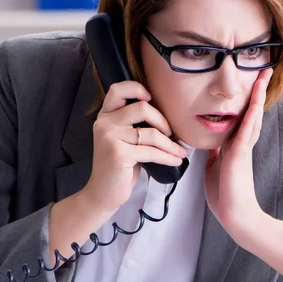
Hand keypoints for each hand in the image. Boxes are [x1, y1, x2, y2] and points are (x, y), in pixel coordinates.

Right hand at [83, 81, 187, 214]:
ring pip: (151, 133)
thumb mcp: (122, 139)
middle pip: (142, 108)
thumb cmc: (118, 166)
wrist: (102, 193)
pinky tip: (175, 160)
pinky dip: (168, 156)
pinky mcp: (118, 153)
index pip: (117, 89)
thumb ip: (133, 124)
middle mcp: (104, 123)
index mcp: (105, 116)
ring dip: (171, 144)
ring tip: (179, 152)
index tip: (150, 99)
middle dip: (163, 121)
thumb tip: (168, 117)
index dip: (136, 88)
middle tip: (171, 134)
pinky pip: (152, 151)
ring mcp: (110, 138)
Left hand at [203, 68, 272, 241]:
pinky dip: (251, 117)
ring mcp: (242, 149)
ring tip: (263, 76)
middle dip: (258, 91)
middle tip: (265, 70)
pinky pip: (245, 132)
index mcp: (234, 146)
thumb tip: (212, 143)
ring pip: (252, 117)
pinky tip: (255, 104)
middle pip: (252, 111)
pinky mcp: (239, 156)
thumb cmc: (225, 195)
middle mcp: (241, 144)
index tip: (252, 83)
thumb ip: (216, 153)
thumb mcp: (215, 168)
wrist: (235, 216)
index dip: (248, 100)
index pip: (243, 117)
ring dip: (257, 96)